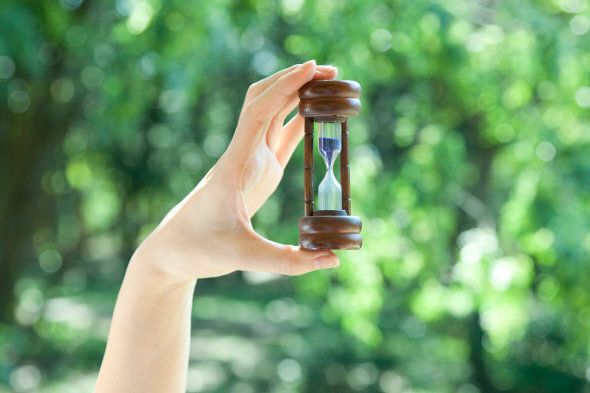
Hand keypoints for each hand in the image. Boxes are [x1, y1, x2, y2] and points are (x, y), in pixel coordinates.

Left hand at [133, 60, 340, 280]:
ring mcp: (249, 161)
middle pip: (265, 100)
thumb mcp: (243, 256)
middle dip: (294, 80)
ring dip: (297, 95)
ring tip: (329, 85)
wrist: (172, 250)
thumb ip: (288, 260)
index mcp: (235, 163)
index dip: (286, 87)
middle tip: (329, 71)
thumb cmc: (199, 248)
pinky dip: (299, 121)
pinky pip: (279, 138)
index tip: (313, 69)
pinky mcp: (256, 172)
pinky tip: (318, 115)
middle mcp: (242, 154)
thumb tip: (333, 259)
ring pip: (272, 114)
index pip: (260, 112)